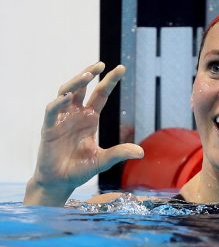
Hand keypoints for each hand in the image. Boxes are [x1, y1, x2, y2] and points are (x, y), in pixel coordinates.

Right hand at [24, 62, 142, 205]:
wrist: (60, 182)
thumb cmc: (80, 169)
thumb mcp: (103, 160)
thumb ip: (119, 153)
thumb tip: (141, 152)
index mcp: (90, 118)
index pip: (100, 94)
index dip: (109, 81)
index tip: (121, 67)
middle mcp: (75, 114)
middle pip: (82, 87)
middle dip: (90, 74)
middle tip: (101, 64)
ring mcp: (61, 120)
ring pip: (65, 92)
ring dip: (75, 82)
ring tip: (87, 74)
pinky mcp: (48, 129)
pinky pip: (51, 112)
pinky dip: (58, 103)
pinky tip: (67, 97)